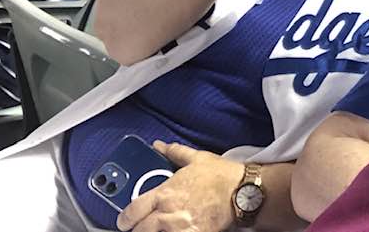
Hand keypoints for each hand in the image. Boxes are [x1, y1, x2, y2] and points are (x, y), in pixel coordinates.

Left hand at [116, 141, 241, 231]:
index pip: (132, 211)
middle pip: (140, 230)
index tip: (125, 221)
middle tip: (140, 228)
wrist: (243, 192)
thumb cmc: (222, 175)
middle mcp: (167, 213)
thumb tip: (159, 145)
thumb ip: (175, 152)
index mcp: (165, 193)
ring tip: (156, 230)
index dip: (125, 219)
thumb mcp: (197, 159)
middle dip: (137, 230)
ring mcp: (179, 228)